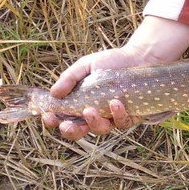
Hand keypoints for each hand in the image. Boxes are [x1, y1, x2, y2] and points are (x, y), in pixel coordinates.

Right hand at [45, 16, 188, 141]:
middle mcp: (94, 114)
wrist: (139, 58)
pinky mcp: (130, 117)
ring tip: (90, 110)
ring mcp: (112, 118)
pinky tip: (115, 103)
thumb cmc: (110, 62)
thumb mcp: (86, 66)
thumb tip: (53, 94)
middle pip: (78, 131)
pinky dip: (118, 115)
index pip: (63, 118)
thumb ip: (69, 78)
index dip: (54, 121)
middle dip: (70, 131)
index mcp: (79, 103)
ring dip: (93, 122)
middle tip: (67, 125)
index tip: (48, 116)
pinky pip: (122, 123)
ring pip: (100, 130)